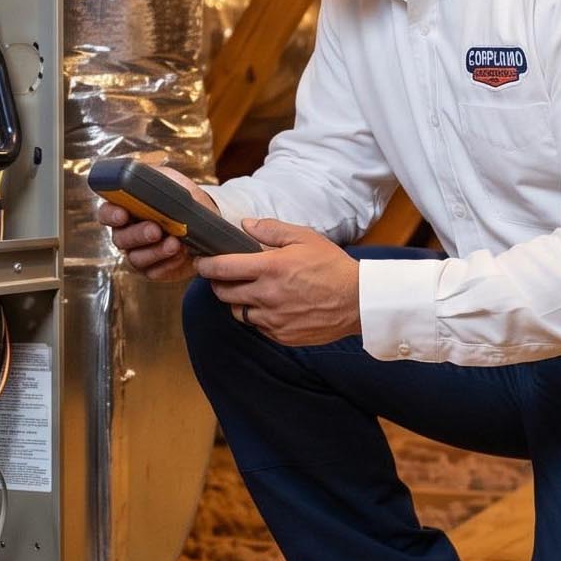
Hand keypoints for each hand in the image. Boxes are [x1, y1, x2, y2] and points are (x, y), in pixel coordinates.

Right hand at [96, 165, 219, 281]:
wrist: (207, 221)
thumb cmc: (184, 199)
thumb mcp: (171, 181)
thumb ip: (156, 179)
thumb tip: (148, 181)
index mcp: (126, 209)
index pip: (106, 213)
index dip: (111, 215)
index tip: (122, 214)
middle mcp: (128, 233)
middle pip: (120, 238)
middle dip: (138, 235)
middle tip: (155, 230)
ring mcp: (139, 253)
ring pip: (136, 258)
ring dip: (156, 251)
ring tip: (175, 243)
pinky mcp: (154, 269)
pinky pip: (154, 271)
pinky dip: (168, 264)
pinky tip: (182, 254)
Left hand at [194, 218, 359, 344]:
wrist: (358, 301)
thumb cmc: (332, 266)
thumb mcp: (305, 237)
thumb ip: (271, 229)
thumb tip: (244, 225)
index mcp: (270, 268)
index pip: (222, 268)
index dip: (205, 264)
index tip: (202, 261)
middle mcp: (266, 295)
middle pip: (223, 292)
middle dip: (218, 282)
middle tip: (225, 275)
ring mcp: (272, 318)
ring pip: (237, 311)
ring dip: (237, 301)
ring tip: (249, 290)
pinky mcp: (281, 335)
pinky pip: (257, 325)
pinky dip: (257, 316)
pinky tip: (270, 305)